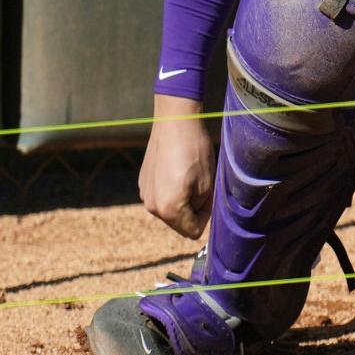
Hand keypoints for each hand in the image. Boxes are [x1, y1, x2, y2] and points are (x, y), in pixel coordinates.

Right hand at [138, 94, 215, 238]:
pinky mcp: (143, 183)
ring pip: (171, 209)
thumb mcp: (207, 184)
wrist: (175, 122)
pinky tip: (179, 170)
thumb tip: (199, 221)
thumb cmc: (195, 152)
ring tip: (192, 175)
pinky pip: (162, 196)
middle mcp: (151, 206)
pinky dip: (173, 190)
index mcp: (168, 210)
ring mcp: (145, 194)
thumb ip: (202, 209)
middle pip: (180, 222)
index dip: (206, 218)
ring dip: (184, 200)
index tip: (211, 199)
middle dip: (195, 210)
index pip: (193, 231)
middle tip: (204, 185)